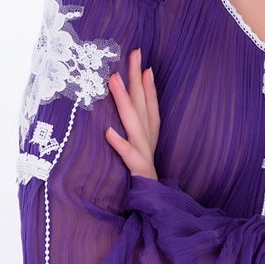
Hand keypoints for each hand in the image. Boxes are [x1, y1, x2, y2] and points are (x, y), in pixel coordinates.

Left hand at [105, 48, 160, 179]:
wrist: (155, 210)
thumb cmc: (141, 181)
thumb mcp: (140, 153)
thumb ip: (137, 132)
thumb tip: (124, 116)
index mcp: (149, 136)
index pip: (150, 105)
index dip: (147, 83)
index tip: (142, 62)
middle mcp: (149, 141)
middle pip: (143, 105)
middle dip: (137, 78)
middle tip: (133, 54)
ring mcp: (145, 155)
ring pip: (135, 124)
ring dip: (125, 101)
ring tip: (114, 80)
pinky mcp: (139, 172)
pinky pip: (130, 157)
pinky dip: (120, 145)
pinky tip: (108, 133)